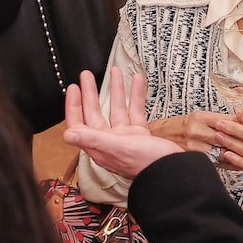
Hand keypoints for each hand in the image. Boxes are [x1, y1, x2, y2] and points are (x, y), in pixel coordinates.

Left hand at [63, 68, 179, 177]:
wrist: (175, 172)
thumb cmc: (147, 164)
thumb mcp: (118, 147)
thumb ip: (93, 139)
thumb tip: (67, 135)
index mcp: (99, 146)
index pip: (79, 124)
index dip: (74, 106)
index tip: (73, 88)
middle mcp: (109, 141)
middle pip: (95, 113)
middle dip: (90, 93)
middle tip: (87, 75)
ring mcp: (125, 137)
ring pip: (116, 109)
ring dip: (115, 90)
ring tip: (114, 71)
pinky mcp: (140, 135)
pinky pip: (135, 111)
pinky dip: (135, 96)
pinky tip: (137, 81)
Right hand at [147, 110, 242, 155]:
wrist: (156, 137)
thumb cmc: (177, 127)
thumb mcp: (197, 118)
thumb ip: (218, 121)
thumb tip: (240, 121)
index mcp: (200, 117)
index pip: (228, 121)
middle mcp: (197, 131)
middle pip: (228, 137)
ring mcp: (194, 146)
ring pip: (223, 151)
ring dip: (239, 154)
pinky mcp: (192, 158)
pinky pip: (215, 163)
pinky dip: (229, 164)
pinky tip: (239, 164)